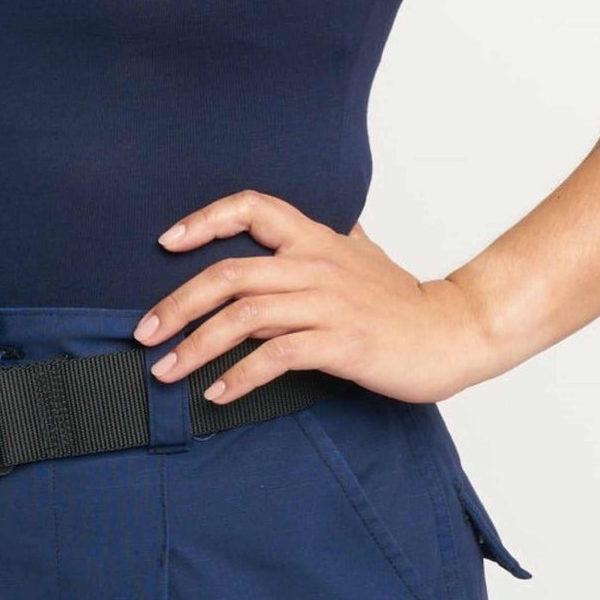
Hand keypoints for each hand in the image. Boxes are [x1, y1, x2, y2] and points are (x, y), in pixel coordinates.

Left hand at [134, 192, 499, 405]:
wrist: (455, 331)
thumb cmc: (403, 299)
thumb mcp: (362, 254)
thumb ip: (331, 237)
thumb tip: (316, 222)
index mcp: (316, 239)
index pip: (252, 206)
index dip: (204, 219)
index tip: (166, 242)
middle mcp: (315, 265)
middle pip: (229, 273)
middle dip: (177, 304)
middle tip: (144, 333)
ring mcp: (327, 304)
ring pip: (244, 317)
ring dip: (196, 346)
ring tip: (166, 371)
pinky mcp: (340, 343)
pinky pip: (275, 357)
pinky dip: (238, 376)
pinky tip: (216, 394)